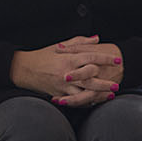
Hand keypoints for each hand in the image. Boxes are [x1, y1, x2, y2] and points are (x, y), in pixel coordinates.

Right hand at [9, 36, 123, 107]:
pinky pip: (75, 101)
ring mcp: (63, 86)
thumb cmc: (41, 56)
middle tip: (117, 84)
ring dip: (98, 95)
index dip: (106, 59)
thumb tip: (96, 38)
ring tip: (109, 95)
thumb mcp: (60, 46)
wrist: (23, 70)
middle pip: (91, 79)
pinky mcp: (59, 95)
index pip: (91, 57)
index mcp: (69, 58)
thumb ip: (80, 42)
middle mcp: (67, 73)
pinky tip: (95, 101)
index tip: (117, 60)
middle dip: (105, 82)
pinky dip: (86, 102)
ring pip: (84, 93)